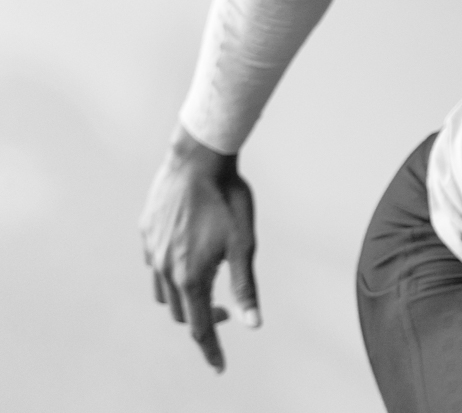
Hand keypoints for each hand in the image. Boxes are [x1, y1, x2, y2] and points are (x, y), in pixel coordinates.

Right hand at [139, 125, 260, 371]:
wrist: (199, 158)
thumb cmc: (228, 198)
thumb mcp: (244, 244)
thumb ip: (245, 286)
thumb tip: (253, 323)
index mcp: (190, 276)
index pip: (199, 326)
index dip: (211, 348)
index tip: (220, 366)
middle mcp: (164, 268)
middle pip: (180, 312)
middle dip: (202, 318)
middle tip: (226, 309)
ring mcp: (151, 250)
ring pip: (162, 291)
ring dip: (183, 297)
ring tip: (206, 285)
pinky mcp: (146, 232)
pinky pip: (154, 264)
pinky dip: (169, 273)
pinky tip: (186, 258)